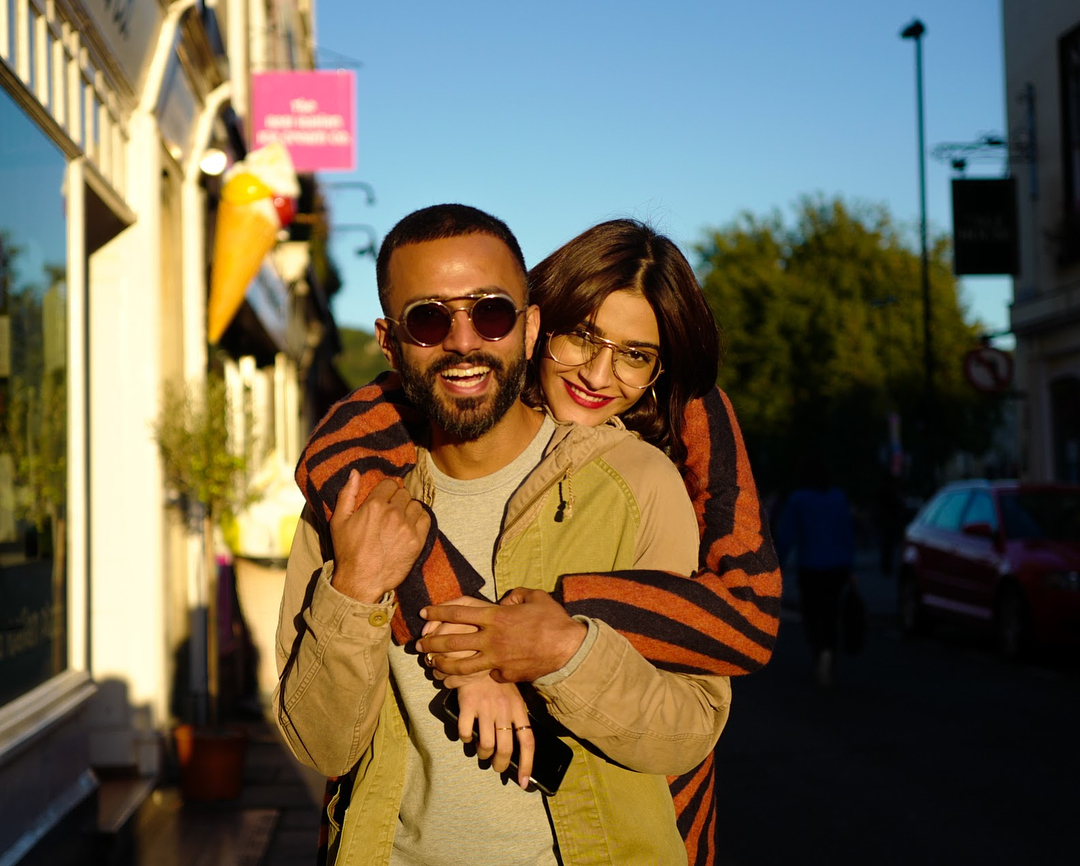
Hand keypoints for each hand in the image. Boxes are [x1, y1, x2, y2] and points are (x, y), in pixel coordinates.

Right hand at [329, 473, 430, 603]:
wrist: (361, 581)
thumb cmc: (348, 552)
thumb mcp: (338, 521)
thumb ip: (347, 494)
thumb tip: (355, 473)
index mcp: (375, 505)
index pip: (390, 483)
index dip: (386, 490)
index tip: (384, 499)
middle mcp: (393, 513)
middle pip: (403, 493)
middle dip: (397, 500)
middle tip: (390, 512)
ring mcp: (407, 527)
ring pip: (416, 505)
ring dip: (409, 510)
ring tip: (400, 521)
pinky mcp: (417, 541)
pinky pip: (426, 519)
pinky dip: (420, 520)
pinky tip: (410, 527)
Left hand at [417, 589, 586, 682]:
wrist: (567, 650)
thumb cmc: (552, 620)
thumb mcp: (535, 597)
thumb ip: (516, 594)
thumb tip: (506, 599)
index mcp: (495, 616)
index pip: (457, 613)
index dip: (437, 612)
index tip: (424, 613)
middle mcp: (490, 639)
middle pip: (451, 642)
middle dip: (430, 643)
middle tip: (418, 645)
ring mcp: (496, 660)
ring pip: (460, 666)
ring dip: (442, 665)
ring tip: (432, 665)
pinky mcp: (504, 675)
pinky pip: (485, 675)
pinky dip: (474, 676)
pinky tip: (464, 679)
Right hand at [454, 677, 533, 788]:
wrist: (477, 658)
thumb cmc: (496, 680)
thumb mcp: (513, 695)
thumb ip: (514, 716)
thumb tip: (515, 745)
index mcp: (518, 709)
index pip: (527, 741)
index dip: (527, 764)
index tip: (524, 782)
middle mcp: (503, 710)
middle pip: (505, 749)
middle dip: (500, 765)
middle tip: (497, 767)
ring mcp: (485, 708)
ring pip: (486, 745)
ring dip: (483, 754)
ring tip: (482, 752)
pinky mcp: (468, 706)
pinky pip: (466, 733)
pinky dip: (466, 739)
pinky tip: (467, 736)